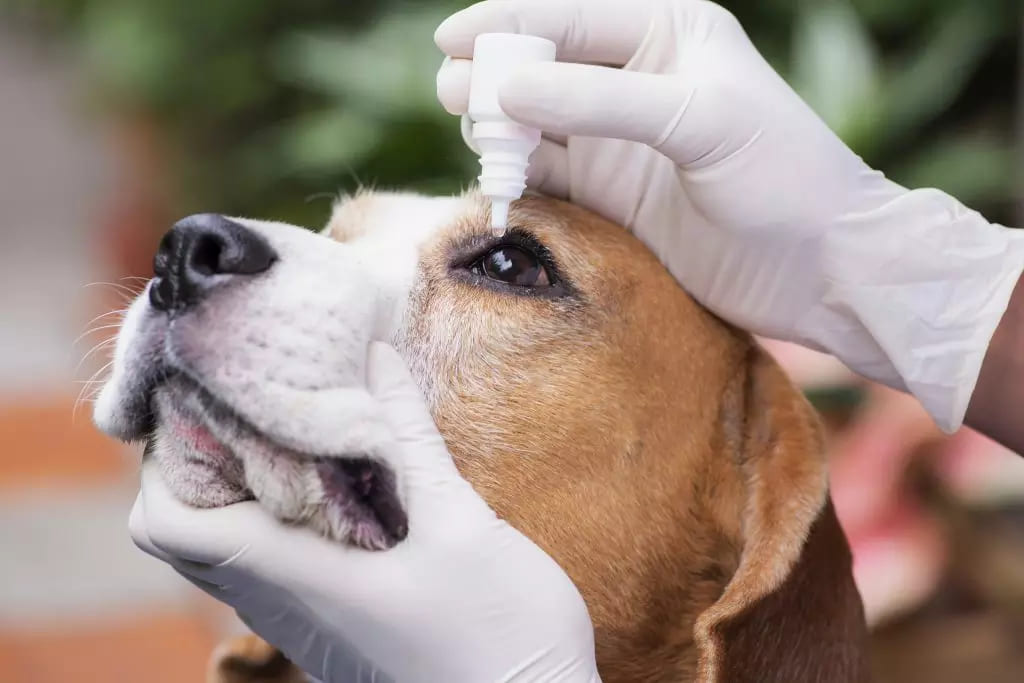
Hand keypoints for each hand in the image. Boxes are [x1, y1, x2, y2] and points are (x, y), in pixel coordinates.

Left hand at [130, 342, 599, 682]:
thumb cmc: (502, 632)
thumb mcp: (459, 521)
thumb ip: (411, 438)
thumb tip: (378, 357)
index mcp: (298, 575)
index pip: (168, 524)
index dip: (163, 461)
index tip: (203, 402)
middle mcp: (284, 606)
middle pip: (188, 537)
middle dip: (200, 465)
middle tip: (250, 404)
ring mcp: (307, 626)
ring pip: (232, 556)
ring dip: (243, 492)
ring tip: (294, 431)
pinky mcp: (336, 632)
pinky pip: (275, 573)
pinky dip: (280, 523)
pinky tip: (338, 487)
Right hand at [435, 0, 1023, 431]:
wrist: (821, 270)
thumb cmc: (781, 176)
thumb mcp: (697, 121)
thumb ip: (601, 99)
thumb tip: (507, 85)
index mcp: (667, 33)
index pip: (570, 15)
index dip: (507, 23)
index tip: (450, 41)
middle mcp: (638, 80)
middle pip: (543, 66)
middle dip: (496, 78)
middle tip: (458, 99)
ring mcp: (622, 141)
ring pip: (538, 123)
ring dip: (501, 129)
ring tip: (478, 141)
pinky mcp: (614, 196)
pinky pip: (549, 175)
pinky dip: (519, 176)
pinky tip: (497, 181)